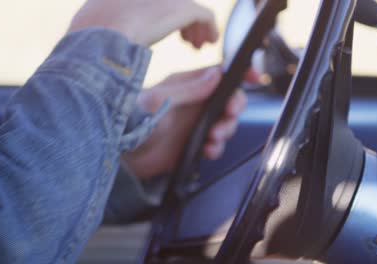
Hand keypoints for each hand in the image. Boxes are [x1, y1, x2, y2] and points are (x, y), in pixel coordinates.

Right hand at [69, 0, 217, 46]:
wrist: (101, 38)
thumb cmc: (90, 38)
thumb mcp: (92, 24)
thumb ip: (105, 24)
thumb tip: (98, 38)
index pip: (155, 3)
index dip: (164, 15)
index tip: (167, 32)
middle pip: (174, 4)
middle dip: (182, 20)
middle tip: (188, 40)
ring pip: (189, 9)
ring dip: (195, 26)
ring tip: (196, 45)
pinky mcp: (182, 7)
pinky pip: (204, 15)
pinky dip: (209, 28)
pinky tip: (208, 42)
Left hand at [122, 66, 256, 179]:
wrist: (122, 157)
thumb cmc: (131, 123)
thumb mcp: (160, 102)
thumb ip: (188, 90)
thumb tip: (215, 74)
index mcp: (186, 85)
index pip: (219, 73)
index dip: (239, 74)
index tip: (254, 77)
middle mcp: (194, 102)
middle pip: (228, 99)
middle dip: (234, 107)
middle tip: (228, 116)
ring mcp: (194, 123)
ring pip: (225, 122)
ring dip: (226, 130)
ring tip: (213, 137)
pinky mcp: (194, 143)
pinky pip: (216, 143)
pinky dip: (216, 147)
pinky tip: (207, 150)